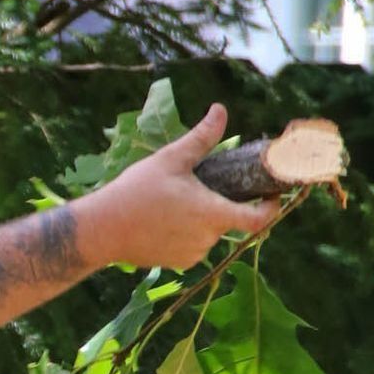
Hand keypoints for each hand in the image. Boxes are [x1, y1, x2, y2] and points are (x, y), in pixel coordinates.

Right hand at [75, 104, 278, 272]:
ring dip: (203, 219)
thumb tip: (220, 110)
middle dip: (222, 203)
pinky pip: (193, 246)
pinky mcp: (178, 263)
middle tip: (202, 185)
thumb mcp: (170, 159)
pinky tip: (164, 220)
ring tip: (176, 202)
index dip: (271, 207)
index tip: (270, 194)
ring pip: (210, 233)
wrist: (102, 229)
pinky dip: (187, 233)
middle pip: (229, 221)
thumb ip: (201, 137)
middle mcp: (208, 239)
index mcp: (212, 213)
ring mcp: (193, 254)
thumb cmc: (136, 191)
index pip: (259, 219)